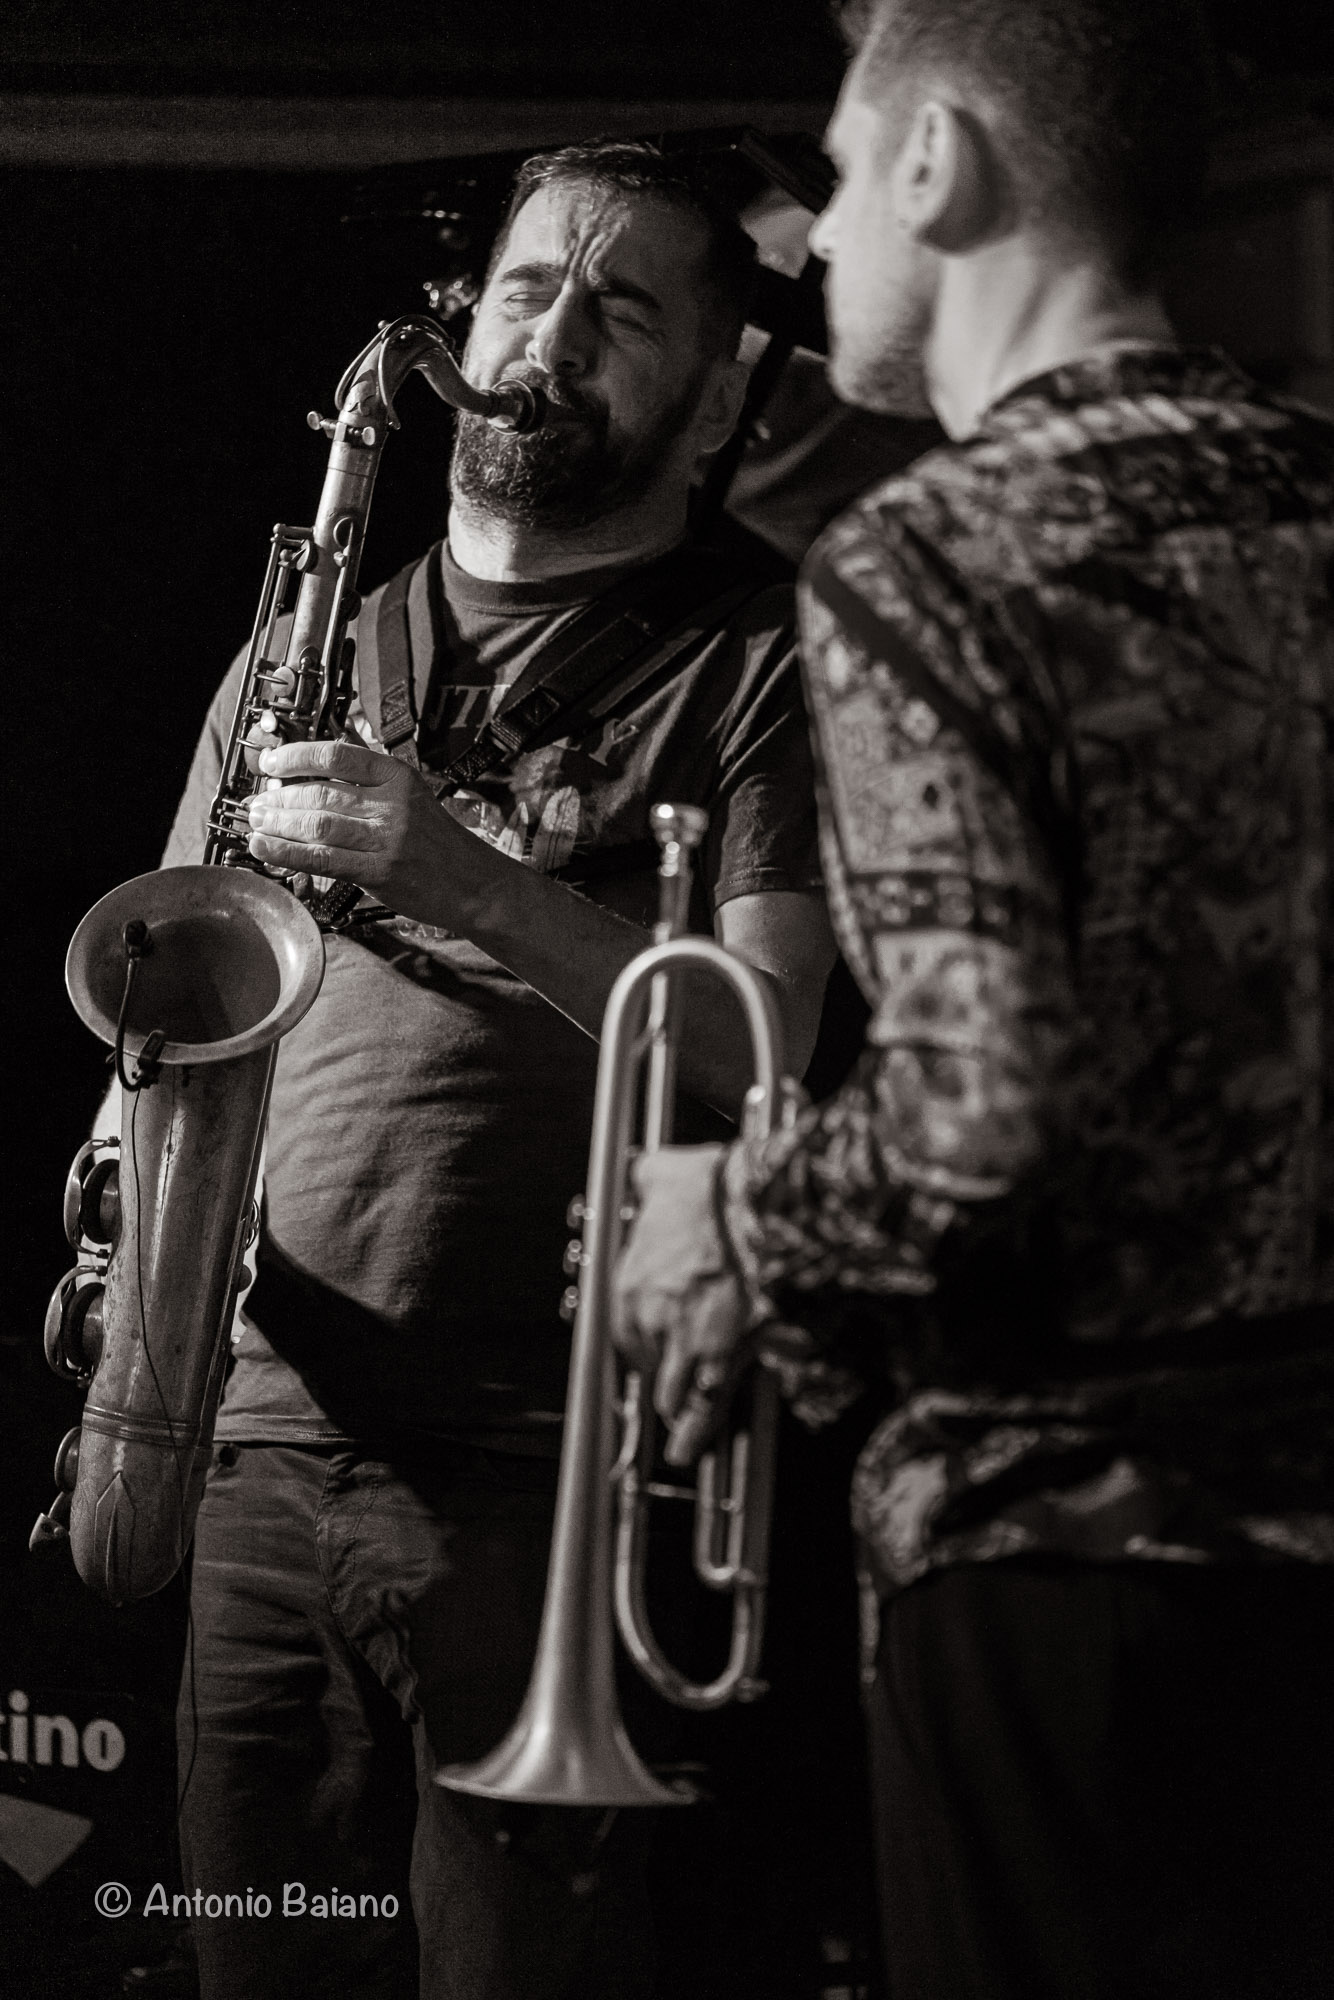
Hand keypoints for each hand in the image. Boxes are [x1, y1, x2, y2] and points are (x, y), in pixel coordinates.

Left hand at [245, 739, 468, 921]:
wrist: (475, 885)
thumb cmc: (440, 844)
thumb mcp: (412, 798)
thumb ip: (370, 783)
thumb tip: (318, 770)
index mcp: (399, 777)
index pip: (337, 756)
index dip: (296, 757)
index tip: (272, 764)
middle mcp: (392, 804)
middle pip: (321, 792)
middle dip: (280, 798)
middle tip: (258, 803)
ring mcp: (387, 839)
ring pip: (317, 825)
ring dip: (279, 824)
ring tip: (257, 824)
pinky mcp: (379, 872)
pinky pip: (322, 859)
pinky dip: (287, 853)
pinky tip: (266, 848)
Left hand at [612, 1145, 757, 1464]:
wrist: (755, 1204)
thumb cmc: (714, 1188)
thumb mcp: (665, 1173)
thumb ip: (648, 1178)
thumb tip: (643, 1170)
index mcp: (630, 1282)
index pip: (625, 1328)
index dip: (646, 1337)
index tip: (658, 1340)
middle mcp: (648, 1318)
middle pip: (649, 1362)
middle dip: (665, 1370)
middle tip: (679, 1376)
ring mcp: (684, 1341)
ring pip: (671, 1390)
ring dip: (676, 1409)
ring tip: (679, 1433)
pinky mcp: (723, 1356)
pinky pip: (706, 1406)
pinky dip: (699, 1432)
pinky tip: (690, 1448)